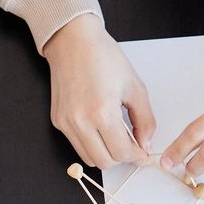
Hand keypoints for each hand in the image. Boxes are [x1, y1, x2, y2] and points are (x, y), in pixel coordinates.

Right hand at [41, 14, 154, 167]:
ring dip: (106, 154)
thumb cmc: (104, 57)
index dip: (136, 157)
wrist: (73, 42)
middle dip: (121, 158)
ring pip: (89, 159)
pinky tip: (101, 129)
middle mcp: (81, 121)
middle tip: (132, 147)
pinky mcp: (58, 121)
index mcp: (102, 112)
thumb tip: (145, 144)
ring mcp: (66, 123)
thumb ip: (145, 120)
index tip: (143, 154)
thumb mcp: (135, 87)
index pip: (121, 153)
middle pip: (104, 162)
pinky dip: (92, 145)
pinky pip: (77, 145)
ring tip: (116, 138)